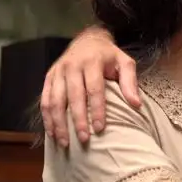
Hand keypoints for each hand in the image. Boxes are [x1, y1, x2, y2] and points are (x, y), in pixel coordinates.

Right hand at [41, 29, 139, 146]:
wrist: (87, 39)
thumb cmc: (108, 55)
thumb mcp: (124, 62)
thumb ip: (130, 82)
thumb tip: (136, 104)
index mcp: (92, 61)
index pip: (94, 89)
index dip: (96, 109)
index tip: (100, 129)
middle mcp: (72, 65)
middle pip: (73, 96)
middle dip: (77, 119)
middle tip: (84, 139)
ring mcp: (58, 71)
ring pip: (55, 100)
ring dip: (58, 122)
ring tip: (64, 142)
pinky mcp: (49, 76)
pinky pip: (45, 99)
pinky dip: (47, 117)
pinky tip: (51, 132)